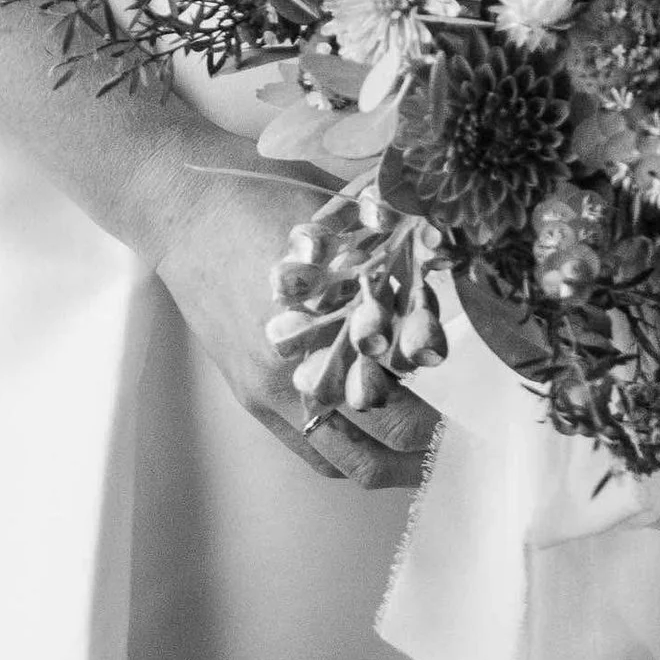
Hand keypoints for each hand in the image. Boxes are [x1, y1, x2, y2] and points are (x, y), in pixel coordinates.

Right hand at [147, 161, 438, 488]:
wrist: (181, 204)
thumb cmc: (260, 193)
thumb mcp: (338, 213)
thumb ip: (387, 258)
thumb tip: (440, 285)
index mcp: (328, 321)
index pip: (406, 389)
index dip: (447, 408)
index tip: (479, 411)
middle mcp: (300, 368)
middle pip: (381, 439)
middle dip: (428, 451)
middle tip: (462, 444)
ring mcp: (270, 388)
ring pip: (343, 461)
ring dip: (389, 466)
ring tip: (425, 458)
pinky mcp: (249, 393)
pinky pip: (307, 448)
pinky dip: (344, 454)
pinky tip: (370, 442)